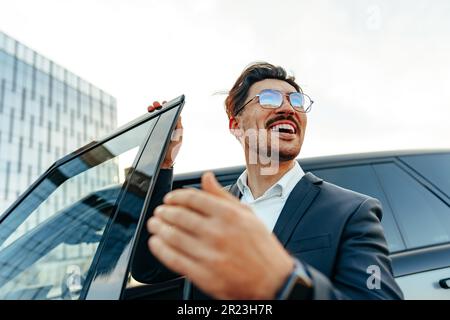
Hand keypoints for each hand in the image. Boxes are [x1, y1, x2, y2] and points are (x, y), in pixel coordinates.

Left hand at [147, 172, 294, 298]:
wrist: (273, 282)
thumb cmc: (262, 248)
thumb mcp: (248, 215)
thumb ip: (223, 195)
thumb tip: (206, 177)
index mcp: (229, 215)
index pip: (193, 199)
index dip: (175, 196)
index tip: (169, 198)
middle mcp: (218, 233)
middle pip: (179, 216)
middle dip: (164, 211)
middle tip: (159, 211)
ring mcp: (209, 255)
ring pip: (173, 236)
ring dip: (159, 228)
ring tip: (155, 224)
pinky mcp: (203, 275)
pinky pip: (174, 259)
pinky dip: (160, 249)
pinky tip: (156, 243)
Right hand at [148, 101, 182, 168]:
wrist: (163, 163)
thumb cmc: (172, 152)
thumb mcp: (177, 140)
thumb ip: (178, 129)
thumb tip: (180, 116)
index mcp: (173, 128)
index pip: (170, 115)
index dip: (167, 108)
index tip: (164, 103)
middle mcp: (166, 128)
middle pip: (161, 115)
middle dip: (158, 108)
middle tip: (155, 104)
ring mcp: (158, 131)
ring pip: (154, 119)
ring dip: (152, 112)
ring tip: (150, 109)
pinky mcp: (152, 135)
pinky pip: (149, 125)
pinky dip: (147, 120)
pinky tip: (146, 117)